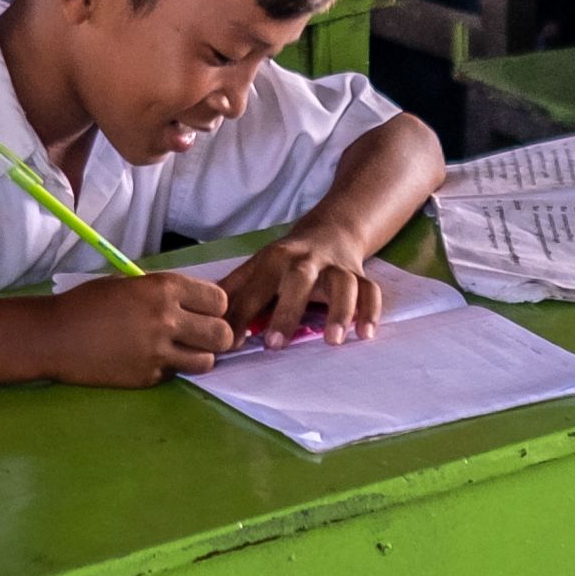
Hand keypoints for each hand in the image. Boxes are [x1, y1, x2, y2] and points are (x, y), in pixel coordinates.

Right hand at [43, 270, 235, 385]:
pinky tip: (153, 360)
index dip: (216, 306)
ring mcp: (159, 353)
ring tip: (184, 351)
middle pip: (222, 334)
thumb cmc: (89, 302)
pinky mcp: (148, 378)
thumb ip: (163, 292)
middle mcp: (167, 320)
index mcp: (164, 289)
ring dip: (200, 355)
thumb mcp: (130, 283)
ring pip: (206, 361)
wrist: (56, 336)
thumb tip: (193, 302)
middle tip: (205, 335)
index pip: (218, 299)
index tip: (206, 310)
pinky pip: (176, 374)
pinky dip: (171, 368)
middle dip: (219, 334)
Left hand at [222, 233, 385, 347]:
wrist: (332, 230)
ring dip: (339, 310)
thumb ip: (234, 292)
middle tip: (276, 345)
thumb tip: (203, 317)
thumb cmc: (287, 260)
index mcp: (275, 259)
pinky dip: (371, 311)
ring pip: (342, 283)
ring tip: (333, 341)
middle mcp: (307, 260)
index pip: (255, 287)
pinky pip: (370, 290)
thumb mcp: (257, 267)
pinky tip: (366, 334)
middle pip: (299, 279)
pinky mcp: (359, 275)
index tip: (232, 342)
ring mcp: (336, 267)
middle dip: (287, 310)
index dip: (241, 313)